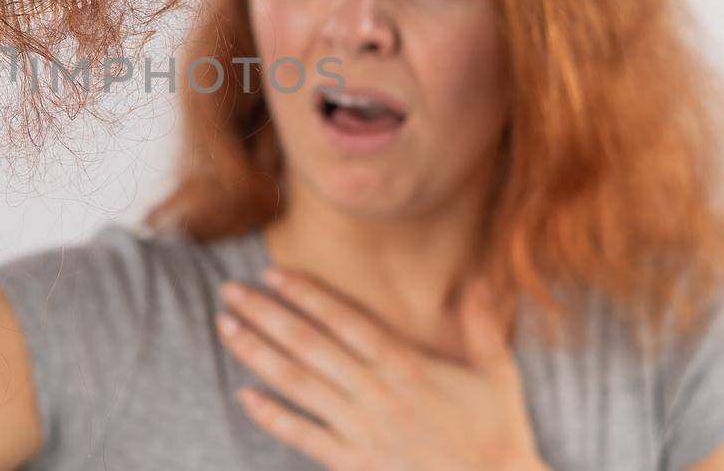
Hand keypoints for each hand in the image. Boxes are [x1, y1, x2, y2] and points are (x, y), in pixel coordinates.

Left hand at [216, 269, 546, 470]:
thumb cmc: (497, 432)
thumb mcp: (497, 373)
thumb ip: (482, 323)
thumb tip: (481, 277)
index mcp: (406, 364)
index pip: (344, 319)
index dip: (304, 293)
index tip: (272, 273)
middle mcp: (376, 392)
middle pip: (308, 344)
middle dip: (265, 313)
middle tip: (229, 290)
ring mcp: (361, 428)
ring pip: (297, 383)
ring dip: (257, 353)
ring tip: (226, 328)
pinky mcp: (354, 462)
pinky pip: (304, 435)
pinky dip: (272, 416)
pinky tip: (244, 396)